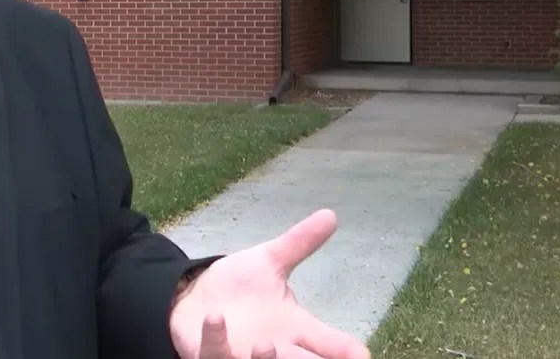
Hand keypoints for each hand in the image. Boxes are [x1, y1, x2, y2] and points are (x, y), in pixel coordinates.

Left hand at [168, 209, 370, 358]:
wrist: (196, 295)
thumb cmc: (239, 286)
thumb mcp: (271, 261)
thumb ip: (300, 243)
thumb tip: (330, 214)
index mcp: (294, 328)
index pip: (328, 342)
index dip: (347, 351)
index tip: (362, 354)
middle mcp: (274, 347)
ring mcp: (241, 354)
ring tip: (266, 344)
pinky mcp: (211, 353)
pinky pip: (213, 352)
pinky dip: (215, 338)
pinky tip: (216, 317)